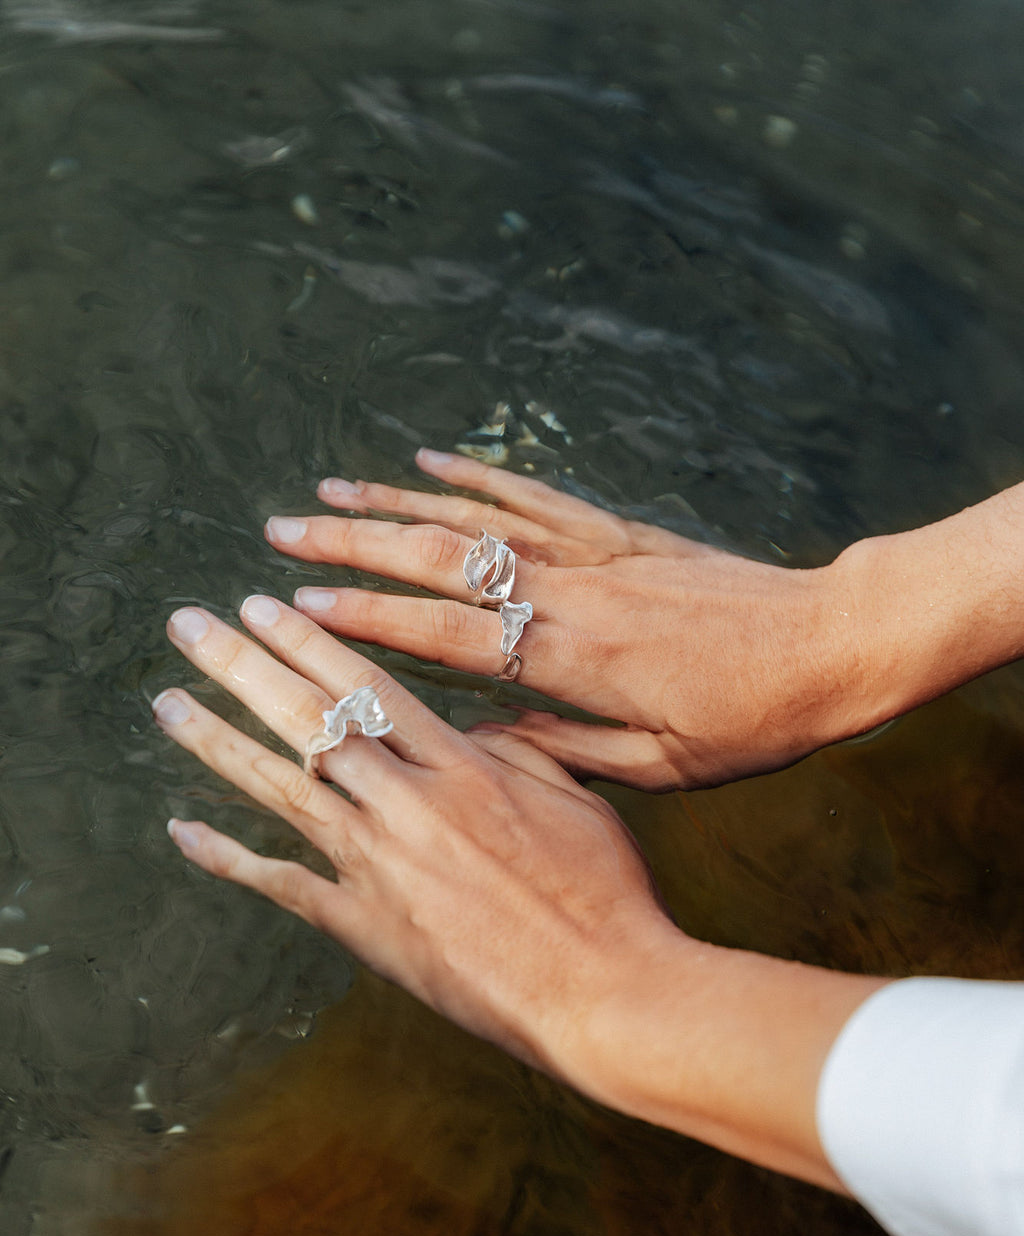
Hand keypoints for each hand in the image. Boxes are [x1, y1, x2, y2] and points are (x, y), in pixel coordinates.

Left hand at [150, 596, 680, 1083]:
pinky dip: (228, 858)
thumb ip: (518, 753)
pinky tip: (183, 830)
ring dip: (217, 740)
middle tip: (189, 625)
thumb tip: (471, 729)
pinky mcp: (365, 927)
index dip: (307, 642)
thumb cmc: (606, 896)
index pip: (368, 685)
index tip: (262, 607)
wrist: (602, 990)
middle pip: (310, 719)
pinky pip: (282, 885)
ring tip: (167, 701)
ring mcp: (379, 866)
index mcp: (464, 767)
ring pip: (281, 787)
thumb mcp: (576, 800)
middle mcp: (409, 804)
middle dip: (241, 664)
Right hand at [266, 450, 854, 790]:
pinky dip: (481, 475)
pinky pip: (540, 495)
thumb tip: (479, 740)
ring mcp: (598, 554)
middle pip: (444, 562)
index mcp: (576, 661)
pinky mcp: (625, 533)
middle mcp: (575, 594)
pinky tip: (430, 462)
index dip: (368, 625)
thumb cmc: (755, 721)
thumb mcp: (662, 766)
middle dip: (352, 550)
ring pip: (479, 520)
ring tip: (324, 495)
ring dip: (395, 507)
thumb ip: (562, 750)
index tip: (299, 613)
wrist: (836, 645)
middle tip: (278, 539)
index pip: (448, 637)